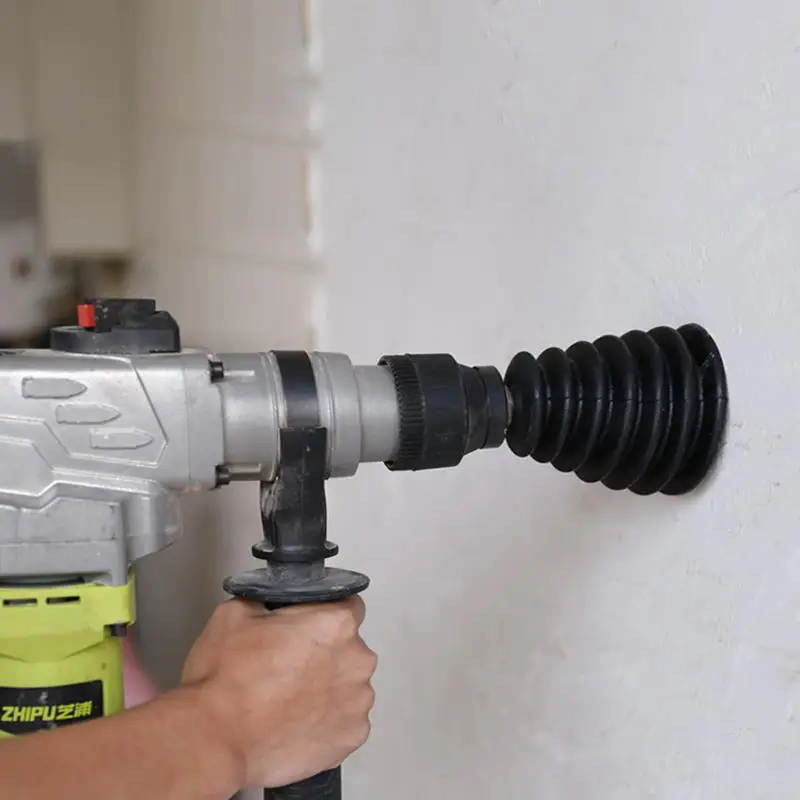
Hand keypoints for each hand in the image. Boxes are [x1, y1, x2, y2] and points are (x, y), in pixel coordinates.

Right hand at [179, 596, 376, 788]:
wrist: (215, 741)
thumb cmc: (227, 676)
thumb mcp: (236, 612)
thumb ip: (268, 600)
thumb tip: (273, 605)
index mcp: (337, 624)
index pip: (348, 606)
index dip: (324, 614)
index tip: (305, 629)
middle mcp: (358, 661)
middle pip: (349, 648)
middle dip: (326, 653)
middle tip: (288, 666)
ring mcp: (358, 703)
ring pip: (348, 686)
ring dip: (328, 689)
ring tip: (289, 701)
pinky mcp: (351, 738)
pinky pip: (345, 721)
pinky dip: (327, 722)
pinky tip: (296, 724)